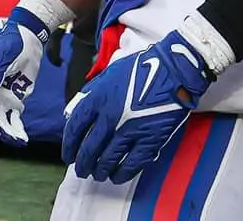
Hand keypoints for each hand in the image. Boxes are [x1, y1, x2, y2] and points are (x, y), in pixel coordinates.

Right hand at [0, 4, 55, 144]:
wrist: (30, 36)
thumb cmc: (13, 41)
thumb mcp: (4, 55)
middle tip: (8, 137)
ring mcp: (1, 95)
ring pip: (1, 118)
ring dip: (8, 130)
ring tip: (18, 140)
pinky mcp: (14, 97)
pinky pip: (13, 116)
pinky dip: (16, 127)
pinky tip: (22, 138)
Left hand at [63, 19, 219, 182]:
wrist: (175, 69)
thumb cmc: (144, 66)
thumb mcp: (110, 73)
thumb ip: (93, 92)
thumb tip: (79, 109)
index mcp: (98, 98)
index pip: (75, 128)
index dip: (69, 145)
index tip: (68, 155)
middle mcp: (110, 117)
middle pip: (89, 149)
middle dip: (83, 163)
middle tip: (82, 170)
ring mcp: (130, 131)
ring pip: (107, 160)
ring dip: (100, 170)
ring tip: (98, 174)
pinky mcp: (149, 140)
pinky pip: (132, 164)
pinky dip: (122, 173)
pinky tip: (117, 176)